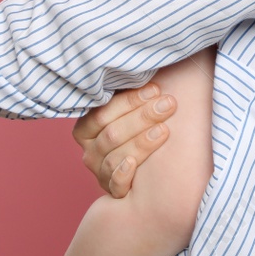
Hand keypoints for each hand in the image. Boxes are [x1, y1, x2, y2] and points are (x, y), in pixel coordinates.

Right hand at [70, 81, 175, 197]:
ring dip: (141, 142)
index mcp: (86, 128)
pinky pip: (115, 185)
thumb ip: (133, 93)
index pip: (103, 113)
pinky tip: (135, 163)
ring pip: (115, 157)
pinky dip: (123, 174)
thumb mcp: (130, 109)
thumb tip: (149, 64)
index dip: (130, 101)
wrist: (147, 171)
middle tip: (168, 104)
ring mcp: (100, 172)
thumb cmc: (139, 126)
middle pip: (112, 134)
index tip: (155, 90)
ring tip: (164, 130)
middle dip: (142, 117)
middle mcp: (90, 152)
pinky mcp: (113, 191)